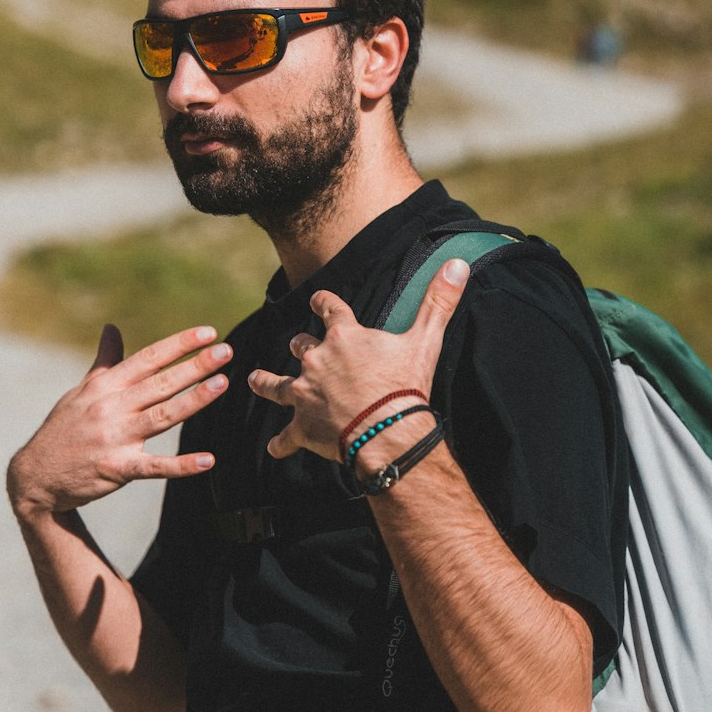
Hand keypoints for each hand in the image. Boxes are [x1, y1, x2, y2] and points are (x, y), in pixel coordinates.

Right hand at [7, 322, 230, 515]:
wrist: (35, 476)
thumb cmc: (64, 429)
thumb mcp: (81, 391)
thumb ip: (105, 360)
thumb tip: (112, 326)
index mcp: (104, 386)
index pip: (147, 359)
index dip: (178, 344)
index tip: (208, 333)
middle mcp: (110, 407)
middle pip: (159, 383)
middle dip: (194, 366)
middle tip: (226, 351)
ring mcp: (114, 438)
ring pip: (162, 416)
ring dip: (193, 400)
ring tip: (221, 384)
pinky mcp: (116, 469)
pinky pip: (154, 467)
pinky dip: (181, 465)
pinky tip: (207, 460)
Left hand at [247, 259, 469, 460]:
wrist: (387, 433)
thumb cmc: (405, 386)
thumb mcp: (426, 340)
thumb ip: (439, 302)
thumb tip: (458, 264)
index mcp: (344, 337)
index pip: (329, 309)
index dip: (322, 303)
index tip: (315, 300)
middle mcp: (317, 361)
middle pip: (300, 346)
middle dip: (300, 346)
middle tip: (298, 346)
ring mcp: (305, 394)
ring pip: (277, 386)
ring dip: (265, 382)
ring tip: (253, 379)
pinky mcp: (302, 427)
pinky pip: (286, 437)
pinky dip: (281, 443)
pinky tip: (275, 448)